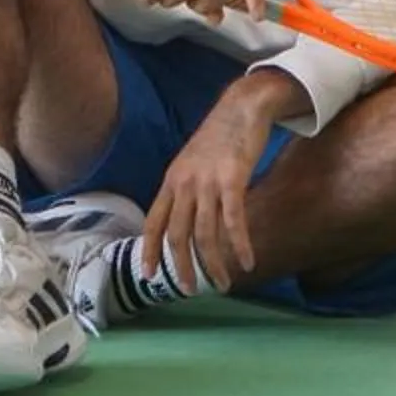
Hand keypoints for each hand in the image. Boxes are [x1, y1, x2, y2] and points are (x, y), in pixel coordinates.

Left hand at [138, 75, 288, 295]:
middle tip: (189, 289)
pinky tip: (247, 261)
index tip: (148, 275)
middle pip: (178, 235)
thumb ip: (185, 188)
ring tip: (223, 283)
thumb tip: (184, 218)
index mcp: (172, 180)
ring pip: (206, 235)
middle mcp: (185, 184)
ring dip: (214, 264)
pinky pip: (234, 222)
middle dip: (182, 267)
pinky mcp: (233, 180)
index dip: (149, 250)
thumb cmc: (220, 135)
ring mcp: (208, 182)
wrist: (242, 106)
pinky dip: (240, 245)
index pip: (153, 222)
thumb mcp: (191, 161)